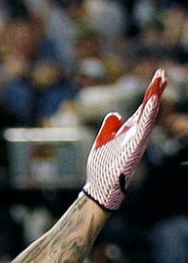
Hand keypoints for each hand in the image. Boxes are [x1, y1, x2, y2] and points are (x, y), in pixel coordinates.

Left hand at [83, 67, 167, 210]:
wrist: (99, 189)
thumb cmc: (101, 168)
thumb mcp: (102, 141)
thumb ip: (109, 127)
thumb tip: (115, 113)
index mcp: (129, 132)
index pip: (142, 109)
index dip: (149, 94)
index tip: (157, 78)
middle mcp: (137, 135)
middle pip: (148, 109)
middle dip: (155, 91)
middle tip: (162, 73)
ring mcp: (137, 140)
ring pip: (149, 115)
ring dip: (154, 98)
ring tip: (160, 80)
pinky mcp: (135, 147)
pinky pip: (144, 127)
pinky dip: (148, 113)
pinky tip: (152, 100)